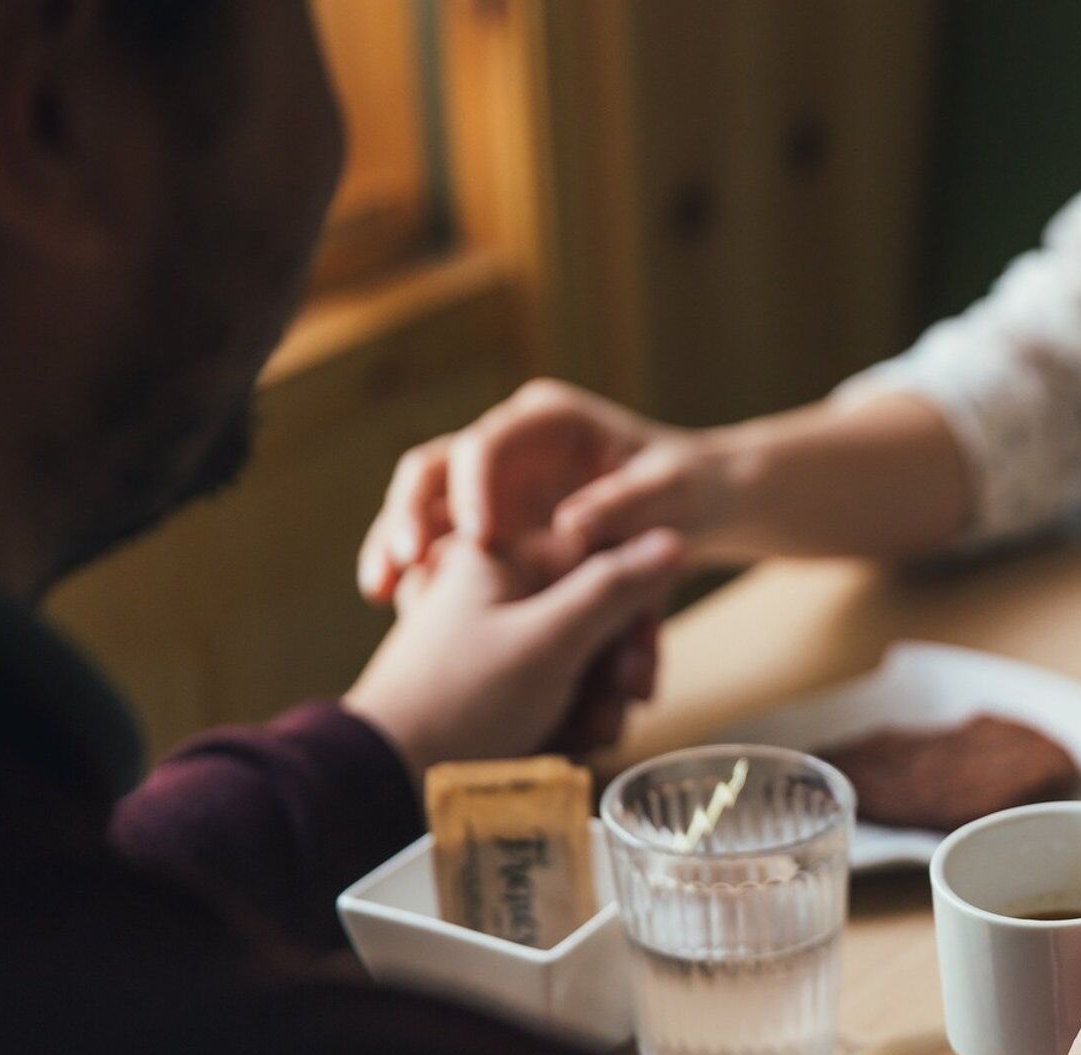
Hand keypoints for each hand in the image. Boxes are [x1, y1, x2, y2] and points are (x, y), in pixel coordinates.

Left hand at [344, 529, 682, 778]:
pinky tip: (561, 747)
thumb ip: (613, 589)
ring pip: (581, 659)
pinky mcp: (494, 682)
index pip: (602, 560)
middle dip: (613, 672)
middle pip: (596, 615)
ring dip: (595, 704)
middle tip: (615, 713)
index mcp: (503, 553)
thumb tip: (671, 539)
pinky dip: (566, 719)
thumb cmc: (462, 701)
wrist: (387, 776)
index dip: (632, 616)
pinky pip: (554, 690)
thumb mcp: (548, 640)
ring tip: (582, 739)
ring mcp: (496, 637)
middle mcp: (500, 588)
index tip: (635, 668)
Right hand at [357, 380, 727, 603]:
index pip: (488, 442)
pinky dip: (416, 572)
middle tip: (401, 563)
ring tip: (382, 591)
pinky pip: (437, 545)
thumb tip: (572, 525)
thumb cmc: (690, 491)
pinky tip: (398, 607)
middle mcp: (510, 445)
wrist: (698, 508)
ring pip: (424, 506)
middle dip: (408, 513)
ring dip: (396, 544)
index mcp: (548, 421)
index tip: (476, 537)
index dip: (473, 487)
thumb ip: (626, 505)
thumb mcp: (671, 494)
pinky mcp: (490, 526)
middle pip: (435, 468)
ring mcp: (494, 485)